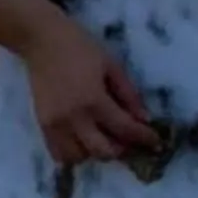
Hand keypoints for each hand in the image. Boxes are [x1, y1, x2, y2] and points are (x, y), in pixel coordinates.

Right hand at [24, 9, 154, 165]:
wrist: (41, 40)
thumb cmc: (80, 47)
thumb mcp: (111, 65)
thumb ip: (128, 94)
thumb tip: (143, 119)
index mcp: (93, 100)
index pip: (124, 129)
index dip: (144, 137)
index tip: (156, 141)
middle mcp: (73, 118)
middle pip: (102, 151)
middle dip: (121, 149)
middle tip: (129, 140)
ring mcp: (55, 125)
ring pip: (79, 157)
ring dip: (95, 152)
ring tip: (104, 137)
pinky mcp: (42, 125)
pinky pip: (58, 154)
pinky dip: (74, 153)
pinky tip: (83, 140)